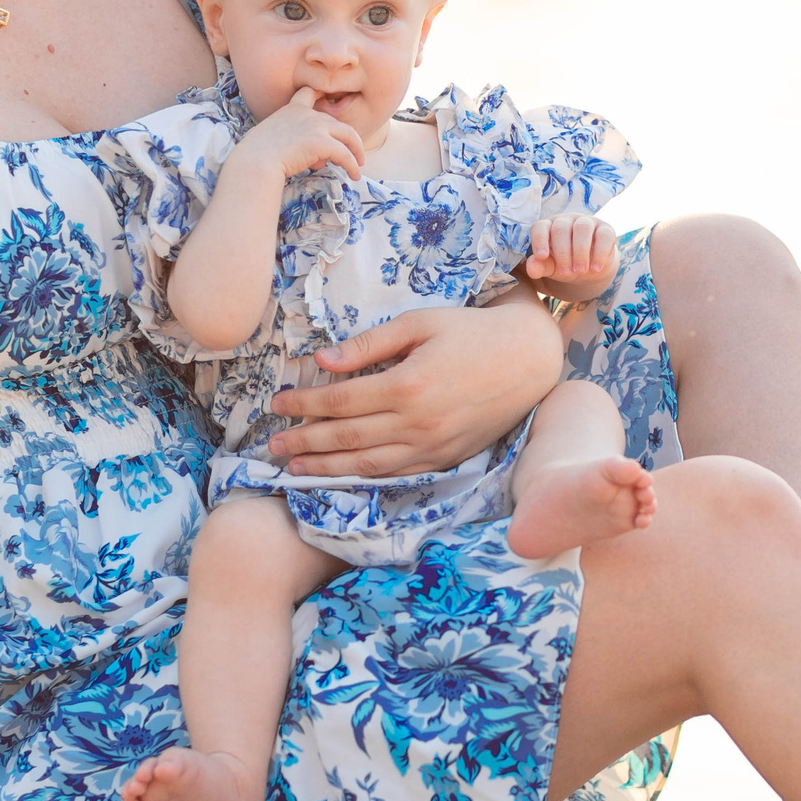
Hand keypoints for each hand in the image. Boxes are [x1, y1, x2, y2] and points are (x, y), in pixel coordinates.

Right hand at [238, 87, 365, 183]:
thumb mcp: (273, 139)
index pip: (308, 94)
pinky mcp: (323, 142)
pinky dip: (352, 165)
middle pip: (336, 122)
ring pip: (348, 136)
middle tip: (352, 151)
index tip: (329, 102)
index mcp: (291, 110)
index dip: (320, 97)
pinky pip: (345, 155)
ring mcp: (316, 126)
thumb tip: (317, 158)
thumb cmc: (255, 156)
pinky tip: (354, 175)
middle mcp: (307, 114)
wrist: (254, 161)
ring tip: (358, 164)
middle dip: (346, 138)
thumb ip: (294, 142)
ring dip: (356, 151)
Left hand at [268, 296, 563, 475]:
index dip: (304, 405)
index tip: (277, 404)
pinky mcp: (446, 458)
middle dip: (304, 442)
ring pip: (368, 465)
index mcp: (407, 384)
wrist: (528, 360)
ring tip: (295, 470)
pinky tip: (343, 477)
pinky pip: (397, 474)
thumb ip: (370, 344)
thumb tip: (324, 361)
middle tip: (272, 444)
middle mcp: (417, 422)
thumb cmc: (472, 331)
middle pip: (346, 438)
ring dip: (327, 469)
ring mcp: (433, 446)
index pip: (340, 400)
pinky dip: (365, 478)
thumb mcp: (420, 322)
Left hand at [523, 213, 617, 291]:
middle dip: (563, 252)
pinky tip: (595, 268)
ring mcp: (587, 222)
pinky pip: (604, 235)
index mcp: (549, 227)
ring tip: (581, 271)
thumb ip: (541, 267)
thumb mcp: (551, 268)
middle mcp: (567, 220)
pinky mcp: (605, 229)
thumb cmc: (565, 265)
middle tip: (566, 273)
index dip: (540, 240)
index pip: (540, 227)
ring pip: (582, 228)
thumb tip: (531, 269)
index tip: (542, 257)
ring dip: (581, 251)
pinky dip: (599, 253)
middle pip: (561, 228)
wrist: (590, 269)